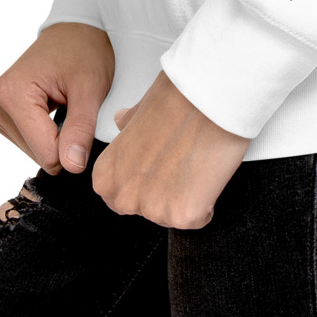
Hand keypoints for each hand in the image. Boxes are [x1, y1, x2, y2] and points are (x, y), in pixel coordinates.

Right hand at [0, 21, 113, 174]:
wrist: (73, 31)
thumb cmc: (83, 52)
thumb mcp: (91, 89)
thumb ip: (81, 130)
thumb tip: (72, 168)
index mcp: (12, 93)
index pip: (46, 153)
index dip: (73, 143)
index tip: (82, 116)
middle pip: (37, 154)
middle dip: (62, 137)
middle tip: (72, 105)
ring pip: (32, 151)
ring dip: (53, 134)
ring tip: (61, 103)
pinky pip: (26, 142)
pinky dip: (44, 131)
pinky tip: (51, 108)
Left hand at [91, 69, 249, 228]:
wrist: (210, 98)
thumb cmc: (178, 98)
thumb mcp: (141, 109)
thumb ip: (129, 125)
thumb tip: (122, 120)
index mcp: (107, 174)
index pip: (116, 196)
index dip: (141, 180)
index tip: (155, 165)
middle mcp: (124, 196)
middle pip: (144, 210)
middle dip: (162, 192)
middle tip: (179, 162)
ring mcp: (153, 210)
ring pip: (171, 215)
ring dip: (185, 196)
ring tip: (194, 161)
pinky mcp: (183, 216)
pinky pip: (198, 218)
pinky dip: (207, 201)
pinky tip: (207, 172)